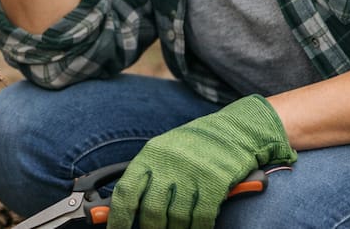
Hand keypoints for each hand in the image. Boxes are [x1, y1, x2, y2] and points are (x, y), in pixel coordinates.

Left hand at [106, 95, 296, 228]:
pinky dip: (198, 228)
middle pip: (152, 210)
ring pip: (177, 217)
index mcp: (149, 156)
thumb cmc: (191, 146)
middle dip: (151, 228)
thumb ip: (145, 178)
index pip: (126, 192)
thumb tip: (122, 207)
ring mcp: (192, 173)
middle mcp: (168, 164)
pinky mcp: (215, 182)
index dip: (118, 217)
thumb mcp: (161, 153)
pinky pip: (202, 216)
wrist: (231, 131)